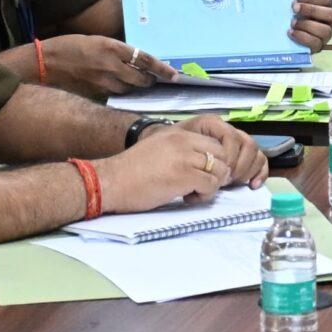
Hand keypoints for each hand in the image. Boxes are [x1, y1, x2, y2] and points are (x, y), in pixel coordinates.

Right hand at [38, 34, 175, 98]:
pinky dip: (118, 93)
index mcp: (112, 47)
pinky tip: (117, 89)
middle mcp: (110, 65)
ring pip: (128, 89)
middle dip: (149, 81)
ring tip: (134, 84)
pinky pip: (113, 96)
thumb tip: (135, 60)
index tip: (173, 74)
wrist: (44, 62)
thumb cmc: (70, 46)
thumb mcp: (97, 41)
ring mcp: (102, 81)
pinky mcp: (94, 93)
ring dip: (134, 87)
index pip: (145, 59)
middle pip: (141, 79)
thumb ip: (116, 51)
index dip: (161, 68)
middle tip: (152, 80)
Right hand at [95, 127, 239, 212]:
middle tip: (202, 184)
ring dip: (211, 186)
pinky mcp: (183, 176)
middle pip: (223, 155)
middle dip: (218, 173)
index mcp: (178, 133)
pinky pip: (210, 186)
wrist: (109, 182)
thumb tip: (204, 161)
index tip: (203, 173)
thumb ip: (181, 150)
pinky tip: (186, 198)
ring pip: (220, 171)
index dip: (215, 161)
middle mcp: (184, 141)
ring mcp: (184, 158)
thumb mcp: (159, 149)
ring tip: (192, 192)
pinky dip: (203, 196)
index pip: (215, 142)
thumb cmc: (130, 171)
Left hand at [169, 113, 269, 186]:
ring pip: (255, 152)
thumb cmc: (164, 154)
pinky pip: (259, 161)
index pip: (231, 137)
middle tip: (226, 181)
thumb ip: (188, 149)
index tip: (218, 173)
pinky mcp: (241, 157)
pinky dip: (259, 173)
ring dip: (248, 170)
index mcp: (210, 124)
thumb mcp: (172, 145)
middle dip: (240, 165)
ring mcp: (236, 144)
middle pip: (248, 144)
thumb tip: (210, 167)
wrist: (158, 159)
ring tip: (233, 183)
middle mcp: (226, 130)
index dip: (229, 156)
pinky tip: (252, 186)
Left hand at [291, 0, 331, 50]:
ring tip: (292, 23)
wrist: (270, 25)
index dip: (312, 0)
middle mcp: (328, 22)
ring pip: (325, 31)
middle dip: (312, 11)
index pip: (328, 1)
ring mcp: (323, 36)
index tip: (295, 1)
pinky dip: (303, 38)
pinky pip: (316, 44)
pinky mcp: (315, 48)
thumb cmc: (289, 8)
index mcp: (325, 7)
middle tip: (294, 10)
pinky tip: (291, 33)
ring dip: (307, 26)